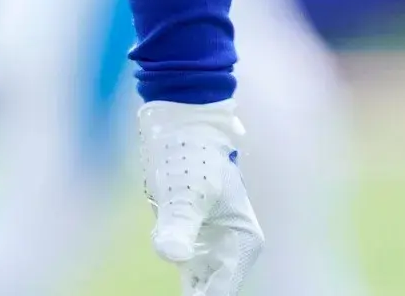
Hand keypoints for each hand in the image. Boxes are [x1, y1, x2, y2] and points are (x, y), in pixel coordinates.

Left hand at [137, 99, 262, 295]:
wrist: (182, 124)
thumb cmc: (190, 155)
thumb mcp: (184, 192)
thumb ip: (179, 224)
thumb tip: (172, 255)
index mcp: (243, 242)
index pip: (221, 293)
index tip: (188, 294)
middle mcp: (233, 247)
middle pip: (211, 289)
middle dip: (193, 288)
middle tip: (173, 251)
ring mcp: (214, 243)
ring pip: (196, 278)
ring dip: (183, 272)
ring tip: (168, 231)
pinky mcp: (195, 236)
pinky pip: (182, 261)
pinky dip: (171, 253)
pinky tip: (161, 231)